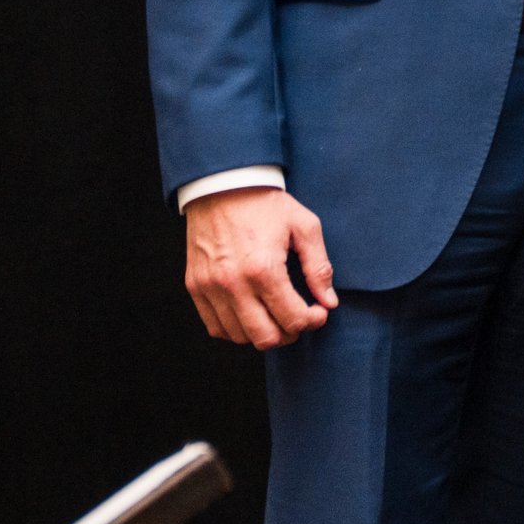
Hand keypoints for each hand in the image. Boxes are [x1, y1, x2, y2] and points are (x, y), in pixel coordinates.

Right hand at [184, 187, 337, 348]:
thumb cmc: (266, 204)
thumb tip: (329, 301)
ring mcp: (210, 288)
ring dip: (263, 332)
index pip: (292, 319)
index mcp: (263, 268)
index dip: (313, 321)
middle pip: (265, 337)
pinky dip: (236, 329)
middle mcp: (233, 284)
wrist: (222, 186)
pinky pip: (215, 327)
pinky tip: (252, 314)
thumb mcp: (304, 227)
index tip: (319, 311)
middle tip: (300, 316)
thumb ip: (319, 267)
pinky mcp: (195, 287)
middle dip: (290, 332)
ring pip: (239, 337)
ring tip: (277, 314)